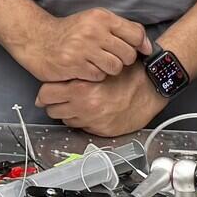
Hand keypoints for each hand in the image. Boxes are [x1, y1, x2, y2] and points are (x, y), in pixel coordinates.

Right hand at [11, 8, 148, 83]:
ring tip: (96, 63)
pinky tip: (85, 68)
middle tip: (109, 57)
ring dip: (108, 69)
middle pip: (128, 54)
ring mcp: (84, 48)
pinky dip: (94, 75)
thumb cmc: (70, 32)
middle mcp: (94, 30)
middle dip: (122, 59)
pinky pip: (99, 76)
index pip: (136, 34)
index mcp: (101, 17)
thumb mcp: (94, 21)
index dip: (141, 45)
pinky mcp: (75, 64)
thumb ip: (121, 29)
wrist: (38, 39)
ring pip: (115, 67)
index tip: (139, 51)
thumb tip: (147, 45)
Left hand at [35, 66, 162, 137]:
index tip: (47, 93)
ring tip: (79, 104)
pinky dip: (83, 121)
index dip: (45, 93)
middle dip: (55, 104)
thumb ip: (76, 72)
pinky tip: (91, 111)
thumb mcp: (99, 66)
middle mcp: (85, 107)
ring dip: (69, 113)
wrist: (150, 88)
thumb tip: (56, 79)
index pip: (46, 94)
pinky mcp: (101, 130)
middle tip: (61, 99)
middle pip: (52, 110)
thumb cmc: (127, 74)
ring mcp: (93, 121)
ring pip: (66, 120)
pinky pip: (82, 127)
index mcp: (81, 88)